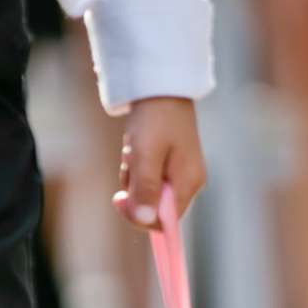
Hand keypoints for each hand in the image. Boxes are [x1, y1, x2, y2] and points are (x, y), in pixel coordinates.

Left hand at [112, 96, 206, 230]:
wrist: (160, 86)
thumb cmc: (154, 119)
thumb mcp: (145, 155)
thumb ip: (145, 189)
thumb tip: (145, 221)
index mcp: (188, 184)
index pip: (165, 222)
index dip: (140, 217)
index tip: (119, 199)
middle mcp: (188, 182)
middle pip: (154, 207)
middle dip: (135, 190)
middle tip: (129, 162)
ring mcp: (180, 173)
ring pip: (147, 191)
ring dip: (133, 176)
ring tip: (132, 149)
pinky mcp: (170, 163)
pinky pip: (147, 177)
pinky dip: (136, 167)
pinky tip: (135, 147)